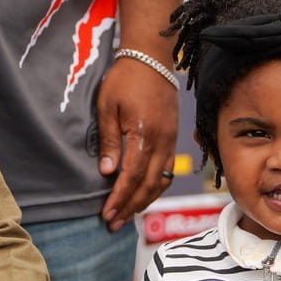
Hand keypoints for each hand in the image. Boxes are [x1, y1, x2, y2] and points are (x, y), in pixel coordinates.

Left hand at [94, 54, 179, 229]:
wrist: (151, 57)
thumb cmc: (125, 79)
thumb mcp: (107, 106)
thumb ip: (109, 141)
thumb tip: (107, 172)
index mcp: (144, 133)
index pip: (132, 177)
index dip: (119, 198)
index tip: (106, 214)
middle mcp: (162, 141)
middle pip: (149, 185)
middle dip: (130, 207)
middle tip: (113, 223)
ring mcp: (171, 140)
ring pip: (161, 181)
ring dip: (144, 201)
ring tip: (127, 215)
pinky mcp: (173, 137)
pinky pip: (168, 170)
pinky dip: (156, 187)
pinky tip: (144, 194)